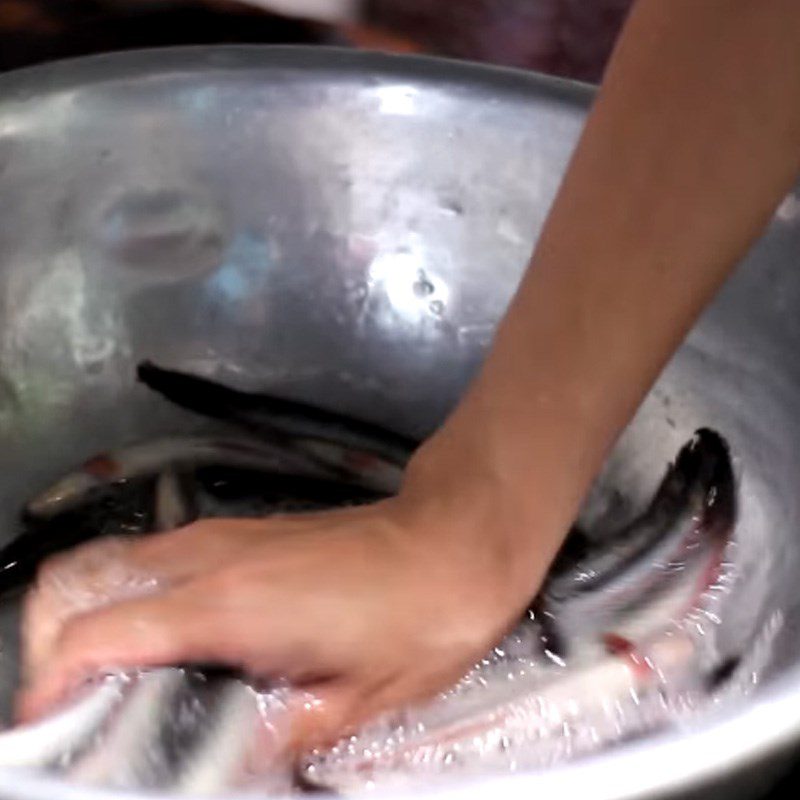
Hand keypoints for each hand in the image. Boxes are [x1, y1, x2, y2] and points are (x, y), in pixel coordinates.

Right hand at [16, 453, 541, 749]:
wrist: (457, 538)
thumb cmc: (419, 618)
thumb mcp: (354, 701)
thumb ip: (273, 738)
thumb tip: (222, 764)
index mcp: (227, 606)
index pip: (97, 632)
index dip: (53, 683)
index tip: (50, 728)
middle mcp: (211, 559)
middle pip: (86, 583)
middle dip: (58, 644)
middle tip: (78, 709)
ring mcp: (227, 536)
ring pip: (121, 565)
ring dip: (97, 619)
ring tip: (119, 684)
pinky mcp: (247, 532)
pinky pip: (162, 560)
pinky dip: (138, 599)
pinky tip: (172, 645)